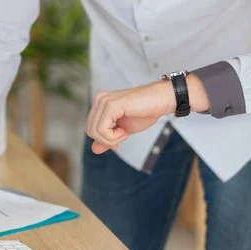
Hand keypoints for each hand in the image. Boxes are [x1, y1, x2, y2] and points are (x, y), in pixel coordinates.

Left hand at [86, 74, 209, 153]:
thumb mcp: (122, 130)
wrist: (160, 101)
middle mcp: (99, 99)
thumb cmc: (144, 112)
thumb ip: (107, 138)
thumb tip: (94, 150)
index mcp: (100, 103)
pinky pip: (102, 129)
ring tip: (124, 132)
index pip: (90, 128)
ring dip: (111, 139)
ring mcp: (104, 100)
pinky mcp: (111, 104)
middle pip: (90, 130)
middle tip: (123, 135)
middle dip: (106, 140)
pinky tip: (124, 131)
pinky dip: (113, 136)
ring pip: (94, 131)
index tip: (118, 140)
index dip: (103, 140)